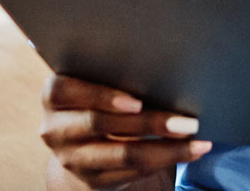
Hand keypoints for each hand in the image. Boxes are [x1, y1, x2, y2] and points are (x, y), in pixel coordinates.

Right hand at [41, 73, 210, 187]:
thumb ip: (114, 75)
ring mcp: (72, 158)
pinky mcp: (92, 180)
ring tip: (196, 140)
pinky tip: (189, 151)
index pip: (65, 91)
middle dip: (150, 123)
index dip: (101, 96)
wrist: (82, 145)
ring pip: (123, 153)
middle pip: (101, 124)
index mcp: (53, 96)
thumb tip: (166, 69)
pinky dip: (164, 160)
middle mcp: (55, 129)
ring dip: (166, 148)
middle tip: (188, 121)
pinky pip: (132, 171)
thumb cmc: (98, 99)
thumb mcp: (95, 83)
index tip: (137, 102)